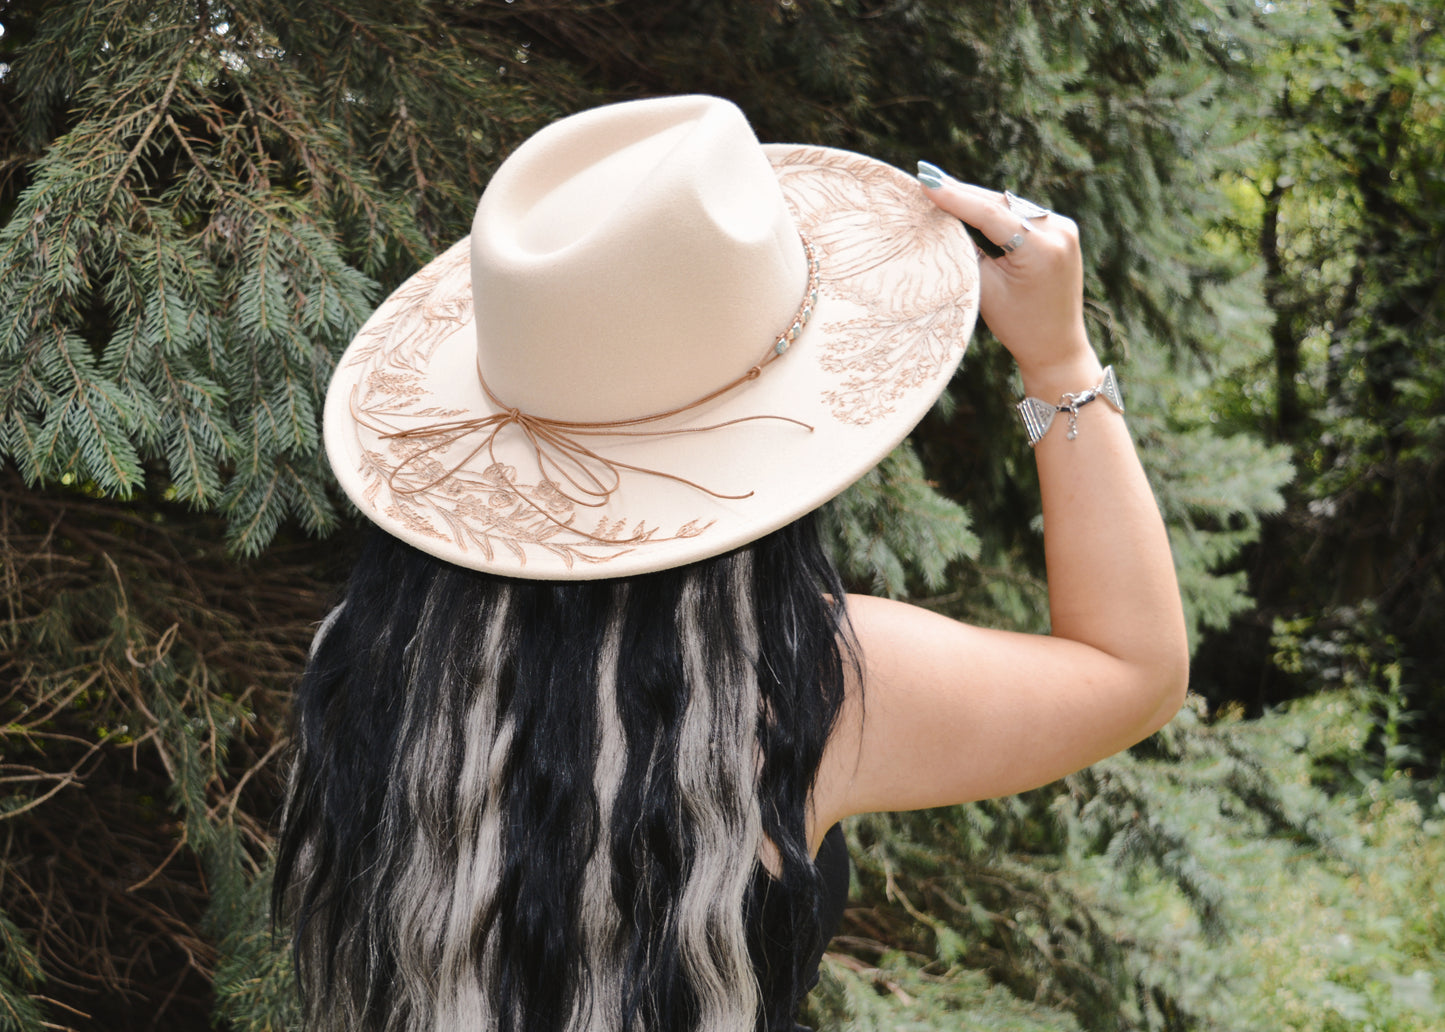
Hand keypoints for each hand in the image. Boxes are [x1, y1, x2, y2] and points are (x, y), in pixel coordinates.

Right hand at [916, 164, 1092, 379]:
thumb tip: (947, 219)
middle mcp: (1059, 232)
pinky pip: (1022, 213)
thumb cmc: (1018, 326)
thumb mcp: (986, 290)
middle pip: (1001, 204)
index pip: (990, 214)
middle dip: (963, 193)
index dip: (954, 197)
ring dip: (978, 198)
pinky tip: (971, 202)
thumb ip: (968, 252)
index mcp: (1042, 250)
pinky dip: (996, 210)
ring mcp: (1065, 229)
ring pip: (1010, 205)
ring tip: (942, 187)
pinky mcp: (1063, 230)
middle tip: (927, 175)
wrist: (1056, 346)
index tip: (926, 180)